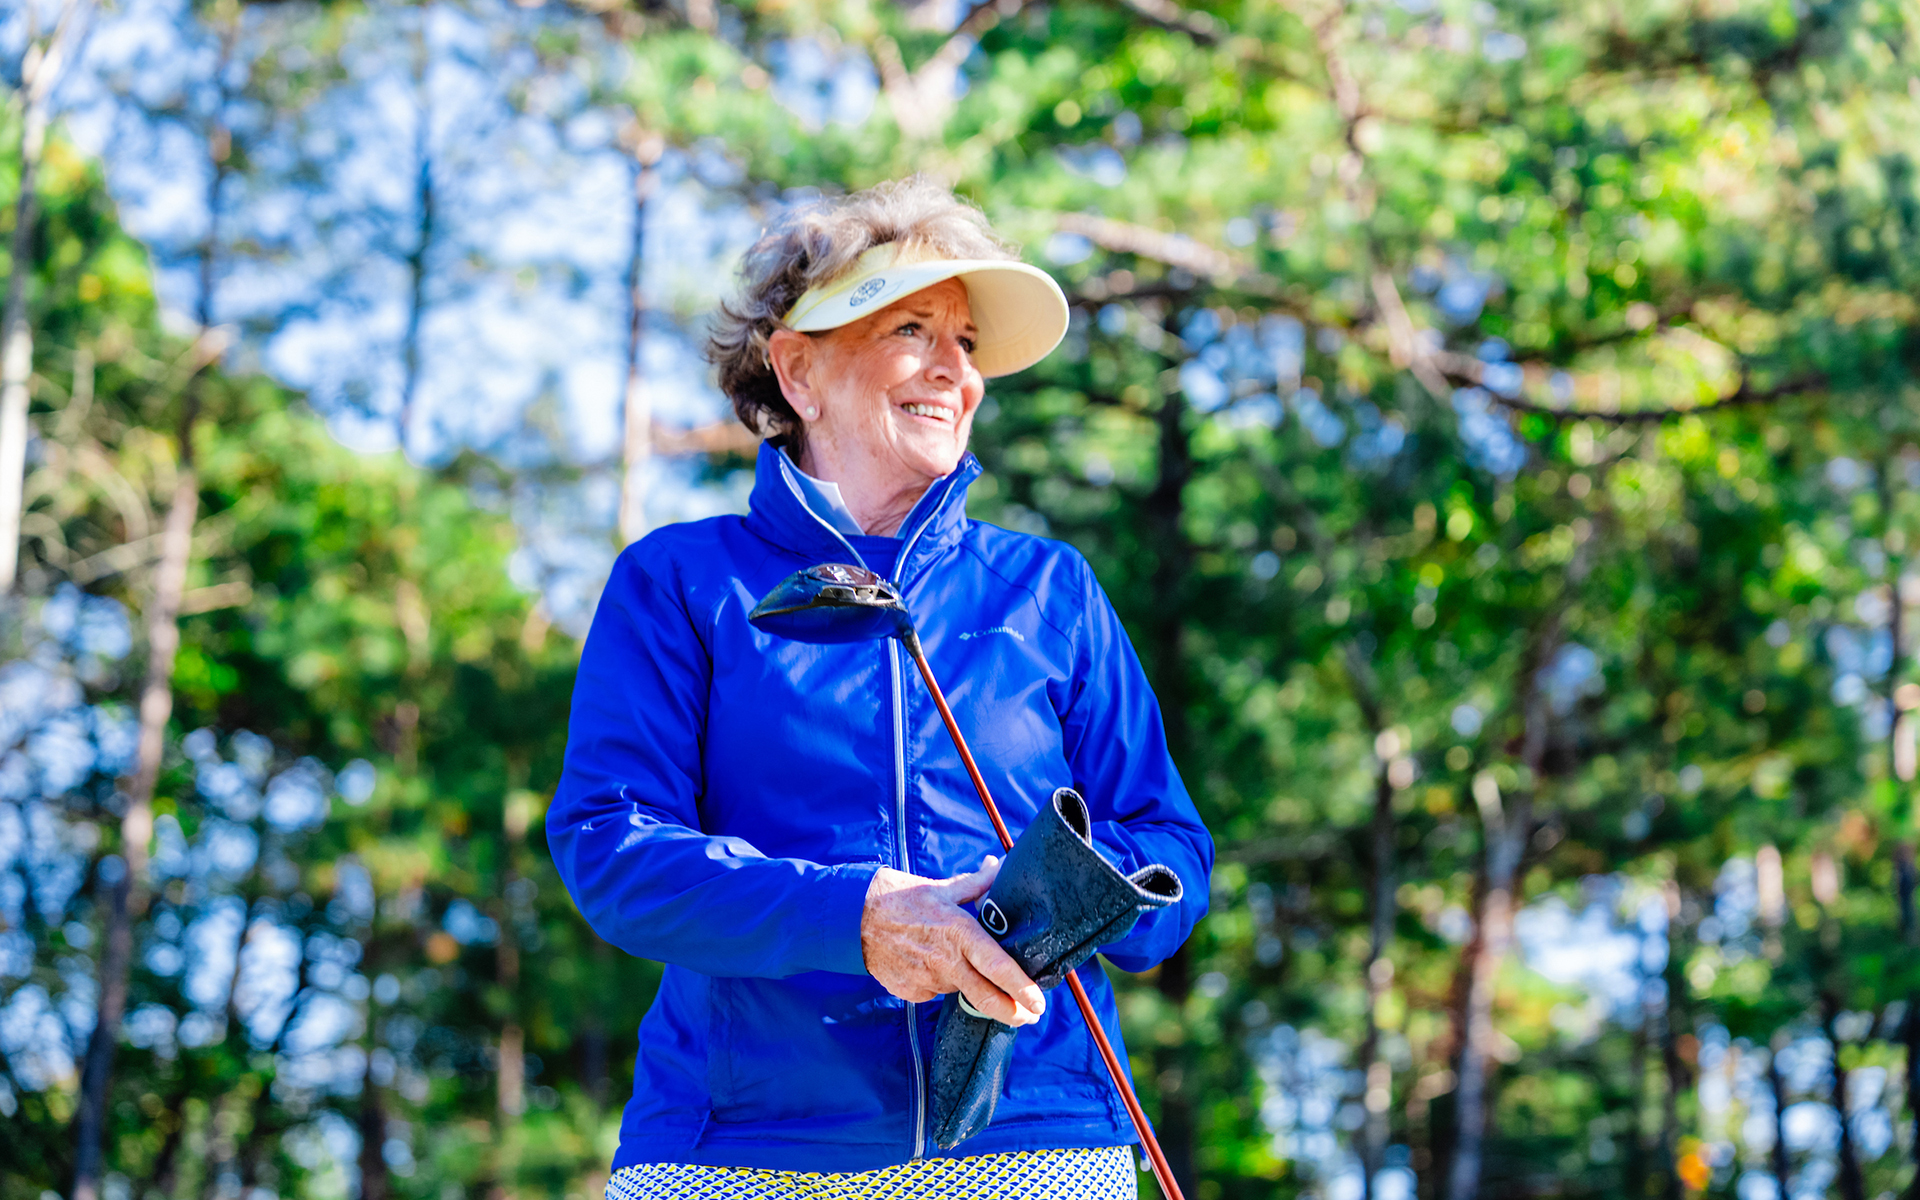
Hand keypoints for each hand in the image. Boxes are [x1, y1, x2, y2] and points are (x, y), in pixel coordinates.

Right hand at [860, 857, 1045, 1025]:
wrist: (851, 918)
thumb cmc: (900, 897)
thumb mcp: (941, 888)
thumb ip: (976, 883)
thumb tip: (999, 864)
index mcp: (959, 933)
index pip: (998, 968)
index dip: (1022, 989)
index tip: (1039, 1003)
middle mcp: (946, 962)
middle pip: (986, 998)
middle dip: (1011, 1012)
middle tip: (1027, 1017)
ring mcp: (927, 981)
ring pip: (960, 990)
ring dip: (968, 984)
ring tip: (954, 961)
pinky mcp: (910, 992)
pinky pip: (936, 990)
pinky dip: (940, 981)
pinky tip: (928, 962)